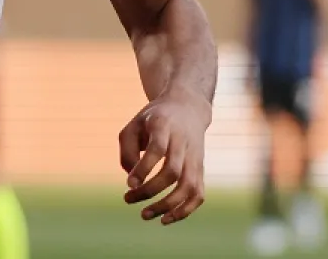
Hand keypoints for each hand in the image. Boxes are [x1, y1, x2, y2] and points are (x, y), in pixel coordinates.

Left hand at [120, 90, 211, 224]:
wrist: (188, 108)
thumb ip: (127, 151)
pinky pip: (198, 194)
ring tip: (144, 215)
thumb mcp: (134, 125)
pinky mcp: (201, 169)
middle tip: (127, 199)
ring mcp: (195, 157)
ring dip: (167, 205)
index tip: (128, 184)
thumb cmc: (154, 120)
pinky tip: (165, 219)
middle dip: (150, 190)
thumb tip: (132, 181)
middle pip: (172, 171)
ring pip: (188, 186)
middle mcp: (183, 142)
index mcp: (164, 125)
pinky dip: (185, 210)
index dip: (144, 169)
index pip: (157, 149)